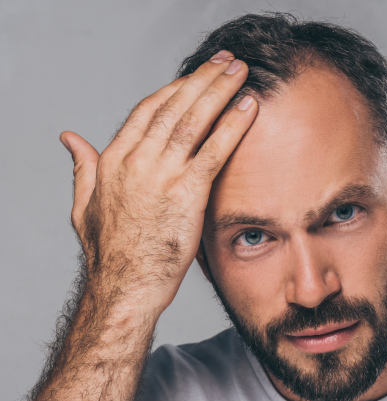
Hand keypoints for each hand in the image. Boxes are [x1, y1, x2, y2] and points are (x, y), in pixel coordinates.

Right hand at [59, 51, 256, 314]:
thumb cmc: (110, 253)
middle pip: (172, 106)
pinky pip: (214, 150)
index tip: (195, 78)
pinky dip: (233, 125)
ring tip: (239, 71)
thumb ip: (82, 168)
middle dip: (202, 79)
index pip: (146, 111)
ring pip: (193, 119)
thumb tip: (70, 139)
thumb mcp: (84, 206)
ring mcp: (161, 174)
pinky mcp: (186, 192)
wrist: (125, 286)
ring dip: (219, 90)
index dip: (174, 90)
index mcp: (113, 159)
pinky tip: (249, 107)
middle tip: (225, 61)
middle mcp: (136, 160)